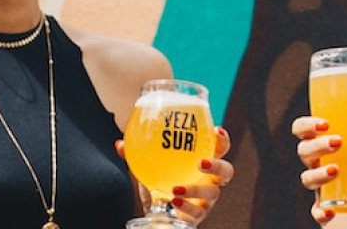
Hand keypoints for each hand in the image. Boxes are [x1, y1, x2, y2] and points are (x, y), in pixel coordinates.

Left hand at [116, 126, 233, 226]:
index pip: (220, 148)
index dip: (222, 140)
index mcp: (202, 162)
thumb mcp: (148, 168)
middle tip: (202, 162)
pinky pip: (197, 213)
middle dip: (218, 165)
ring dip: (196, 189)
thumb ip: (136, 155)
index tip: (216, 131)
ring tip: (176, 188)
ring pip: (213, 194)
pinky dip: (186, 207)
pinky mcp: (198, 216)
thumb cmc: (159, 183)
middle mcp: (210, 180)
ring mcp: (206, 200)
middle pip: (227, 171)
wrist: (157, 214)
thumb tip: (120, 144)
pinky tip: (173, 201)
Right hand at [292, 115, 346, 224]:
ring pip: (307, 178)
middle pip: (304, 151)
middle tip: (338, 142)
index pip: (302, 129)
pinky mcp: (328, 204)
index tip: (325, 123)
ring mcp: (321, 184)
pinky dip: (320, 212)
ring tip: (336, 170)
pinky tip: (331, 211)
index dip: (307, 125)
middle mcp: (317, 162)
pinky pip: (316, 210)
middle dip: (318, 145)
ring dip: (318, 173)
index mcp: (324, 141)